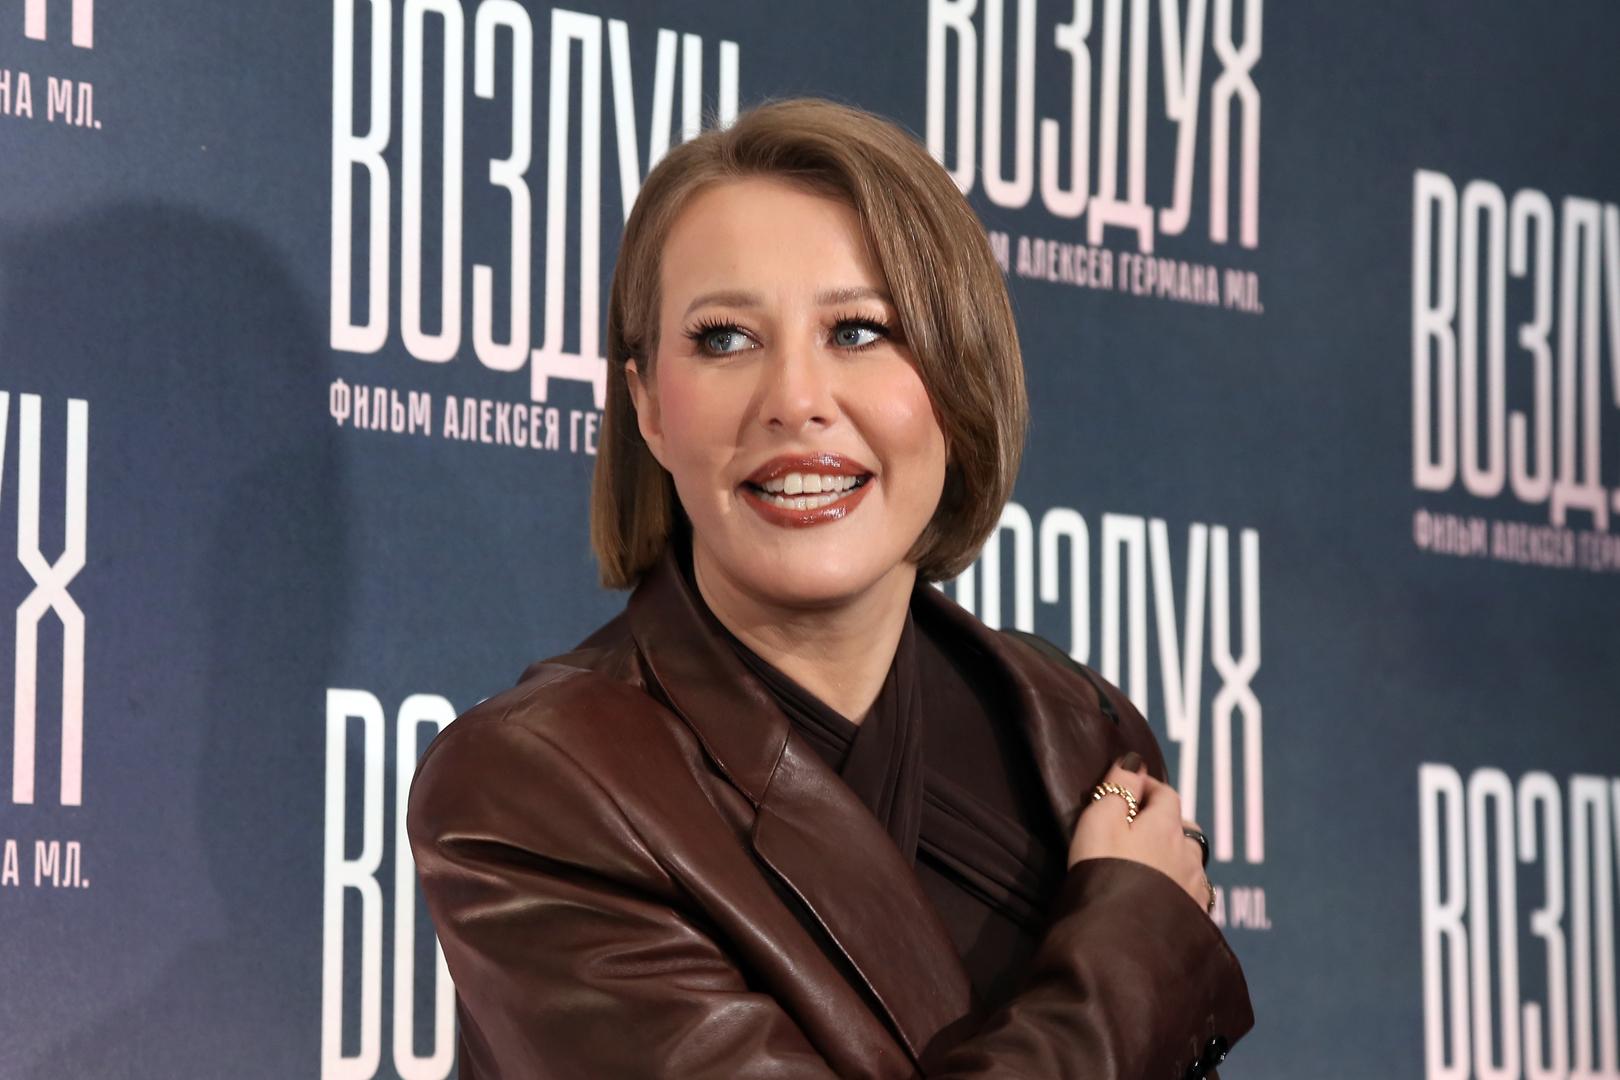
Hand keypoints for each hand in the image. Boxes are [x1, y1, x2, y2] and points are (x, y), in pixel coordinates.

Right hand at [1067, 753, 1210, 912]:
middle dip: (1166, 824)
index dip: (1147, 788)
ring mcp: (1195, 888)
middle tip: (1138, 832)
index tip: (1127, 793)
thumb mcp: (1100, 819)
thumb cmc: (1103, 872)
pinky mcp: (1195, 919)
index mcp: (1166, 825)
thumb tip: (1135, 760)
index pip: (1166, 794)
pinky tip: (1164, 898)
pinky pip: (1192, 894)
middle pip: (1185, 828)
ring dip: (1175, 857)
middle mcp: (1188, 853)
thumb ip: (1118, 785)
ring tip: (1151, 867)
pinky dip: (1180, 888)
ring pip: (1191, 862)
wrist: (1119, 940)